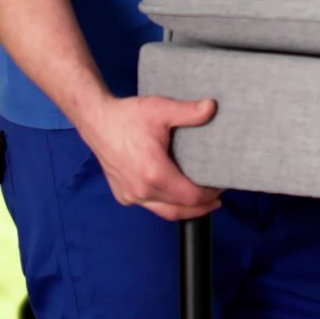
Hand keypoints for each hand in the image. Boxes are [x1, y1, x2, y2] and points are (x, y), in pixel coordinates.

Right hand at [75, 95, 224, 222]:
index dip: (210, 195)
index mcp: (154, 173)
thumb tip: (212, 107)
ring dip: (184, 209)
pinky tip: (175, 194)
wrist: (97, 121)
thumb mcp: (161, 109)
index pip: (190, 196)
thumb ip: (189, 112)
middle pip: (180, 209)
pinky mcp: (123, 195)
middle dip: (201, 206)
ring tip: (201, 201)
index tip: (222, 186)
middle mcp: (141, 190)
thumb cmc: (127, 116)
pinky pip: (150, 205)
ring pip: (164, 211)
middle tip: (217, 198)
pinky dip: (166, 204)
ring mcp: (130, 195)